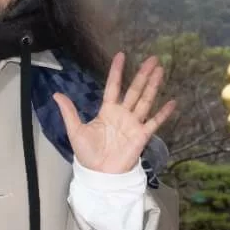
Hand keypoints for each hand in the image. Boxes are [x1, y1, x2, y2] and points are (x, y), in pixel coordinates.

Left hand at [55, 52, 176, 174]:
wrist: (100, 175)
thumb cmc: (88, 154)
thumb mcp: (75, 131)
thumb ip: (69, 112)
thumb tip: (56, 94)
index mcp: (107, 111)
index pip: (113, 86)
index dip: (117, 72)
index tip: (121, 55)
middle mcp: (123, 114)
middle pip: (134, 90)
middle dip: (143, 74)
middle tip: (153, 59)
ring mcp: (134, 124)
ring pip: (145, 100)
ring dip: (153, 86)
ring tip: (160, 71)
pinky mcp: (142, 135)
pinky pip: (155, 122)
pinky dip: (163, 113)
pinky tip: (172, 102)